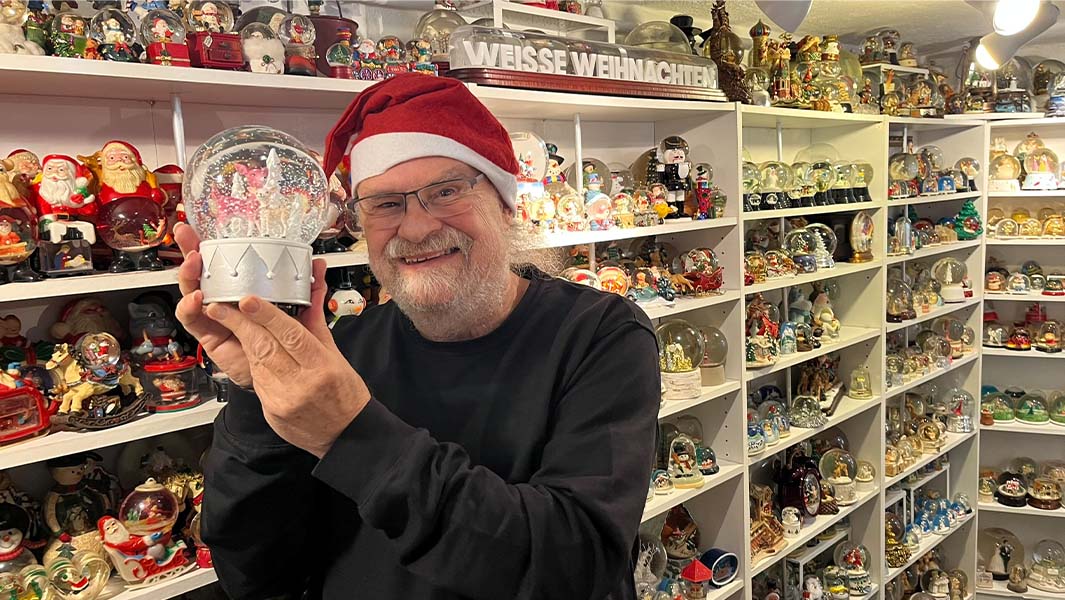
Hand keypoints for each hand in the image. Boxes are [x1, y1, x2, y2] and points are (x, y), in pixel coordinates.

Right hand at [173, 223, 331, 389]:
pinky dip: (190, 308)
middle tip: (185, 236)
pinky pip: (193, 320)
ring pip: (190, 290)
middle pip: (200, 270)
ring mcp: (212, 314)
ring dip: (188, 275)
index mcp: (241, 287)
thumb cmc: (285, 341)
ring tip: (193, 265)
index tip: (197, 228)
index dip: (206, 242)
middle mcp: (223, 297)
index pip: (220, 259)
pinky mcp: (208, 333)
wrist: (282, 375)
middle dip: (189, 250)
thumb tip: (318, 265)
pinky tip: (197, 300)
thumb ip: (308, 289)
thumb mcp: (299, 311)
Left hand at [202, 293, 371, 457]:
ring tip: (230, 323)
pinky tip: (252, 353)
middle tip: (220, 307)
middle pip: (264, 347)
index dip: (266, 315)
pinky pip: (257, 381)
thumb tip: (307, 300)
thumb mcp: (337, 358)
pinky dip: (253, 363)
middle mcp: (300, 385)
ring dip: (242, 341)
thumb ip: (315, 328)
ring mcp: (283, 400)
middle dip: (239, 324)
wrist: (345, 434)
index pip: (290, 335)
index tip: (248, 301)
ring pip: (256, 362)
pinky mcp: (271, 412)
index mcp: (321, 367)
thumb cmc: (345, 395)